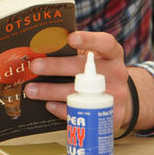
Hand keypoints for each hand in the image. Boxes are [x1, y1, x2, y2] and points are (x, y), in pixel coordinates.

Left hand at [24, 30, 153, 132]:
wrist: (122, 99)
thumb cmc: (100, 72)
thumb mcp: (97, 57)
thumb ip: (78, 50)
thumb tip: (44, 43)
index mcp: (113, 54)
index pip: (105, 43)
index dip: (88, 40)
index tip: (70, 38)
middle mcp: (116, 73)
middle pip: (83, 69)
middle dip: (56, 67)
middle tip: (35, 66)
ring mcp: (115, 95)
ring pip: (78, 93)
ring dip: (50, 91)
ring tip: (31, 90)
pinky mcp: (110, 116)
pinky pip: (81, 112)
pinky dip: (61, 109)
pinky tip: (48, 104)